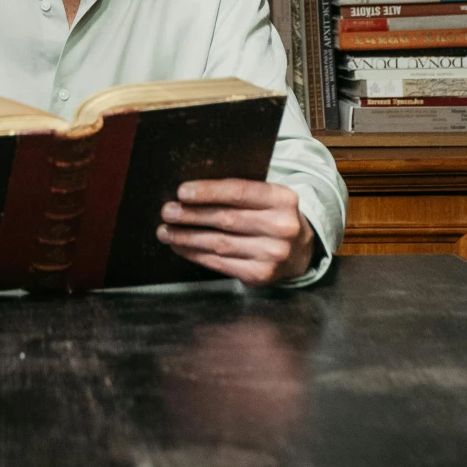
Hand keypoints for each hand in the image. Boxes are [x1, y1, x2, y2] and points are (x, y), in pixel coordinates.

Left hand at [157, 178, 317, 285]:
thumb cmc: (272, 216)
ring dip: (187, 237)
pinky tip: (181, 246)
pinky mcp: (260, 275)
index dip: (208, 192)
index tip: (182, 192)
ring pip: (219, 244)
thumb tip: (190, 193)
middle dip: (191, 215)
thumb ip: (240, 193)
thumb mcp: (267, 197)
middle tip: (167, 211)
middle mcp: (281, 227)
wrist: (300, 250)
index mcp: (282, 199)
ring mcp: (272, 254)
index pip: (240, 191)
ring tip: (166, 231)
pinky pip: (220, 263)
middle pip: (226, 219)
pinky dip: (196, 254)